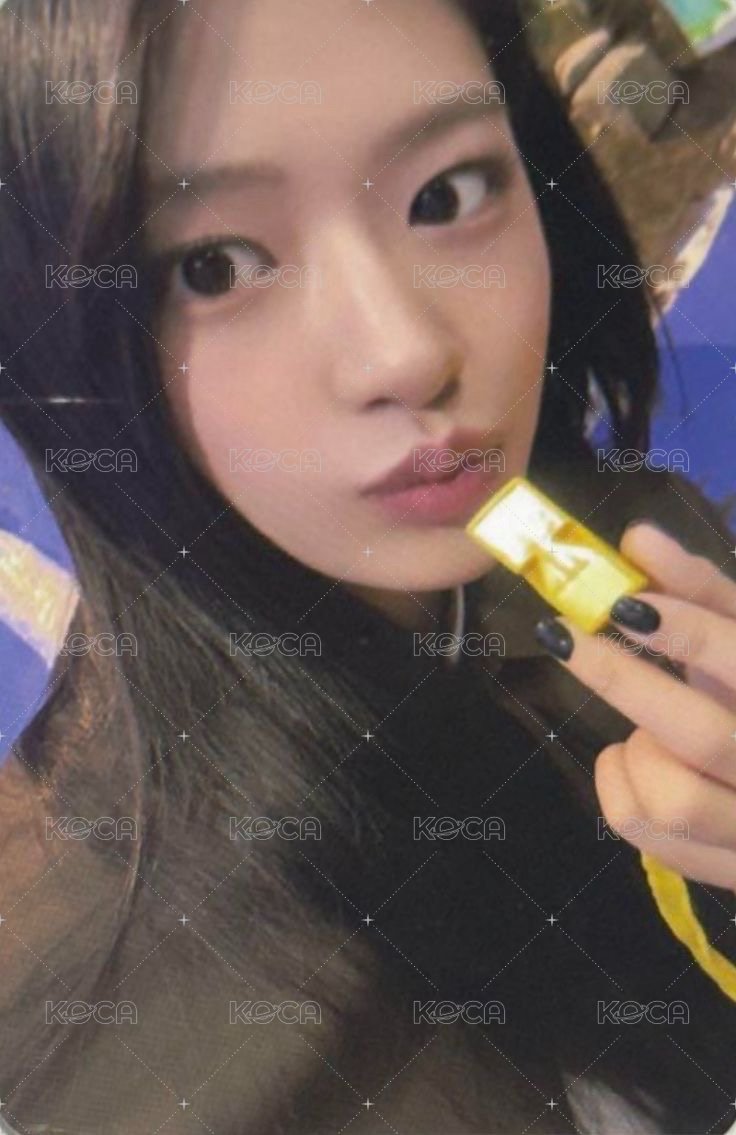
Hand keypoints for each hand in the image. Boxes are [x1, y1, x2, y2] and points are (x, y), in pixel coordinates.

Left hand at [534, 521, 735, 892]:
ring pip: (668, 797)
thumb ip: (702, 592)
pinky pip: (641, 831)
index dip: (688, 631)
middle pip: (700, 734)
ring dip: (636, 748)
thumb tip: (637, 538)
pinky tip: (637, 762)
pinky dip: (618, 784)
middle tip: (564, 633)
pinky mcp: (730, 870)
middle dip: (621, 679)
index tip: (621, 601)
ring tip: (646, 727)